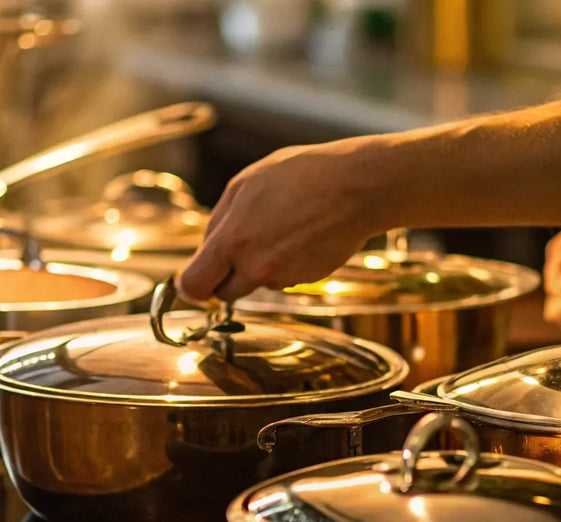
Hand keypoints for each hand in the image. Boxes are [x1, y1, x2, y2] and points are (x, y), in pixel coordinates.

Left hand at [177, 138, 391, 301]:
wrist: (357, 188)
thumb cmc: (300, 176)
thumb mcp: (245, 184)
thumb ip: (219, 221)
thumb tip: (206, 250)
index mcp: (233, 241)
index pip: (196, 285)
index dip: (190, 286)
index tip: (192, 282)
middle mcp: (257, 268)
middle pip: (225, 293)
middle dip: (225, 276)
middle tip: (239, 248)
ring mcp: (285, 277)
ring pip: (258, 282)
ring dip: (260, 265)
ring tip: (282, 226)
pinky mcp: (308, 280)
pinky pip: (285, 278)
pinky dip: (287, 263)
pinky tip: (301, 234)